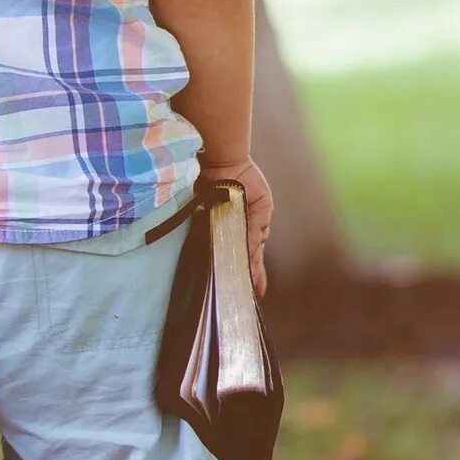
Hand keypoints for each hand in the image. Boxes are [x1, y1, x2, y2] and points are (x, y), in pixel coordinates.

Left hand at [197, 157, 273, 297]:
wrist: (222, 161)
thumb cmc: (245, 179)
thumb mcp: (261, 205)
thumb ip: (257, 228)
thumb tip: (254, 252)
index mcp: (251, 227)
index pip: (254, 256)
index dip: (256, 274)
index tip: (257, 294)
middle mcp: (234, 231)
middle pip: (238, 260)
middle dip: (240, 278)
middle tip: (239, 299)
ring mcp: (216, 229)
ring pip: (221, 254)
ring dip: (224, 271)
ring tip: (224, 291)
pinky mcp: (199, 224)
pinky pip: (203, 244)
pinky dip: (205, 256)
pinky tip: (206, 271)